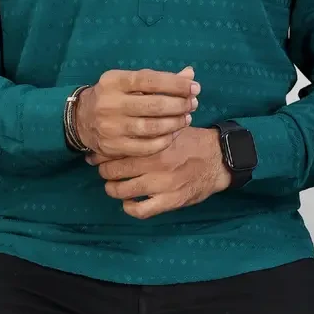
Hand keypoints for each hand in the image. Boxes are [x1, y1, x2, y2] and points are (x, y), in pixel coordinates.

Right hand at [75, 67, 199, 158]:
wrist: (81, 118)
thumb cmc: (114, 95)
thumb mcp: (130, 81)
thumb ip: (160, 79)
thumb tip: (190, 74)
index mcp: (115, 81)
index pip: (150, 80)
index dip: (176, 84)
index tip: (194, 87)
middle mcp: (110, 103)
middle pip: (154, 105)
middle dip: (180, 104)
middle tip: (193, 104)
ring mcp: (111, 127)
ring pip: (152, 127)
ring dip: (175, 123)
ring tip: (186, 118)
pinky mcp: (113, 146)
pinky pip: (146, 147)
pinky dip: (164, 140)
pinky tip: (173, 133)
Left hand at [87, 126, 231, 218]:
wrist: (217, 158)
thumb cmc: (191, 139)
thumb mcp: (172, 123)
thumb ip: (150, 117)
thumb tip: (130, 103)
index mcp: (154, 142)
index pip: (119, 147)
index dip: (103, 151)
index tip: (96, 152)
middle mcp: (155, 163)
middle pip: (116, 170)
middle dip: (104, 170)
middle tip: (102, 168)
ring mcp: (162, 184)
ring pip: (124, 191)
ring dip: (113, 189)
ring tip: (112, 185)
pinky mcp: (171, 201)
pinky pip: (142, 210)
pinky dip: (130, 208)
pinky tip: (128, 202)